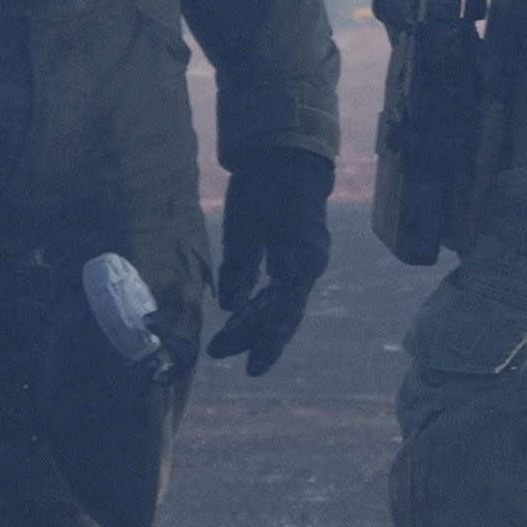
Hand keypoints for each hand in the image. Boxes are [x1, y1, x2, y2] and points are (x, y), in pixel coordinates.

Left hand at [213, 142, 338, 375]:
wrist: (286, 158)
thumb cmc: (263, 188)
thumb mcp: (243, 226)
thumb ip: (241, 266)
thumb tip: (232, 307)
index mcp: (301, 262)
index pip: (282, 314)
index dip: (265, 343)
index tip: (251, 368)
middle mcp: (309, 267)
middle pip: (282, 314)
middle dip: (252, 337)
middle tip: (217, 350)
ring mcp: (307, 261)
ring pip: (281, 304)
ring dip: (254, 323)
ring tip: (223, 340)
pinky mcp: (299, 255)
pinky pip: (282, 290)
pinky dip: (261, 304)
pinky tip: (242, 315)